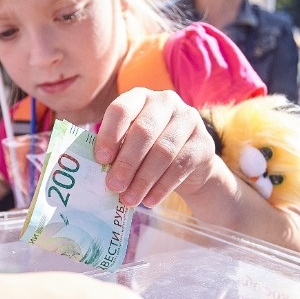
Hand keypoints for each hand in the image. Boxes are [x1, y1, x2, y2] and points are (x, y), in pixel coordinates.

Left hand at [94, 89, 215, 207]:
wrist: (189, 164)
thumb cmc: (148, 151)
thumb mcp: (129, 144)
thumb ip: (115, 151)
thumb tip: (95, 171)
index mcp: (140, 97)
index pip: (121, 109)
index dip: (109, 134)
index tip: (100, 160)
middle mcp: (166, 101)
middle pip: (144, 131)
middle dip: (126, 162)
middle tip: (113, 186)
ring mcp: (189, 119)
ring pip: (163, 151)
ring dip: (143, 179)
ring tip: (129, 199)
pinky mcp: (204, 142)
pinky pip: (181, 166)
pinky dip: (162, 187)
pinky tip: (149, 201)